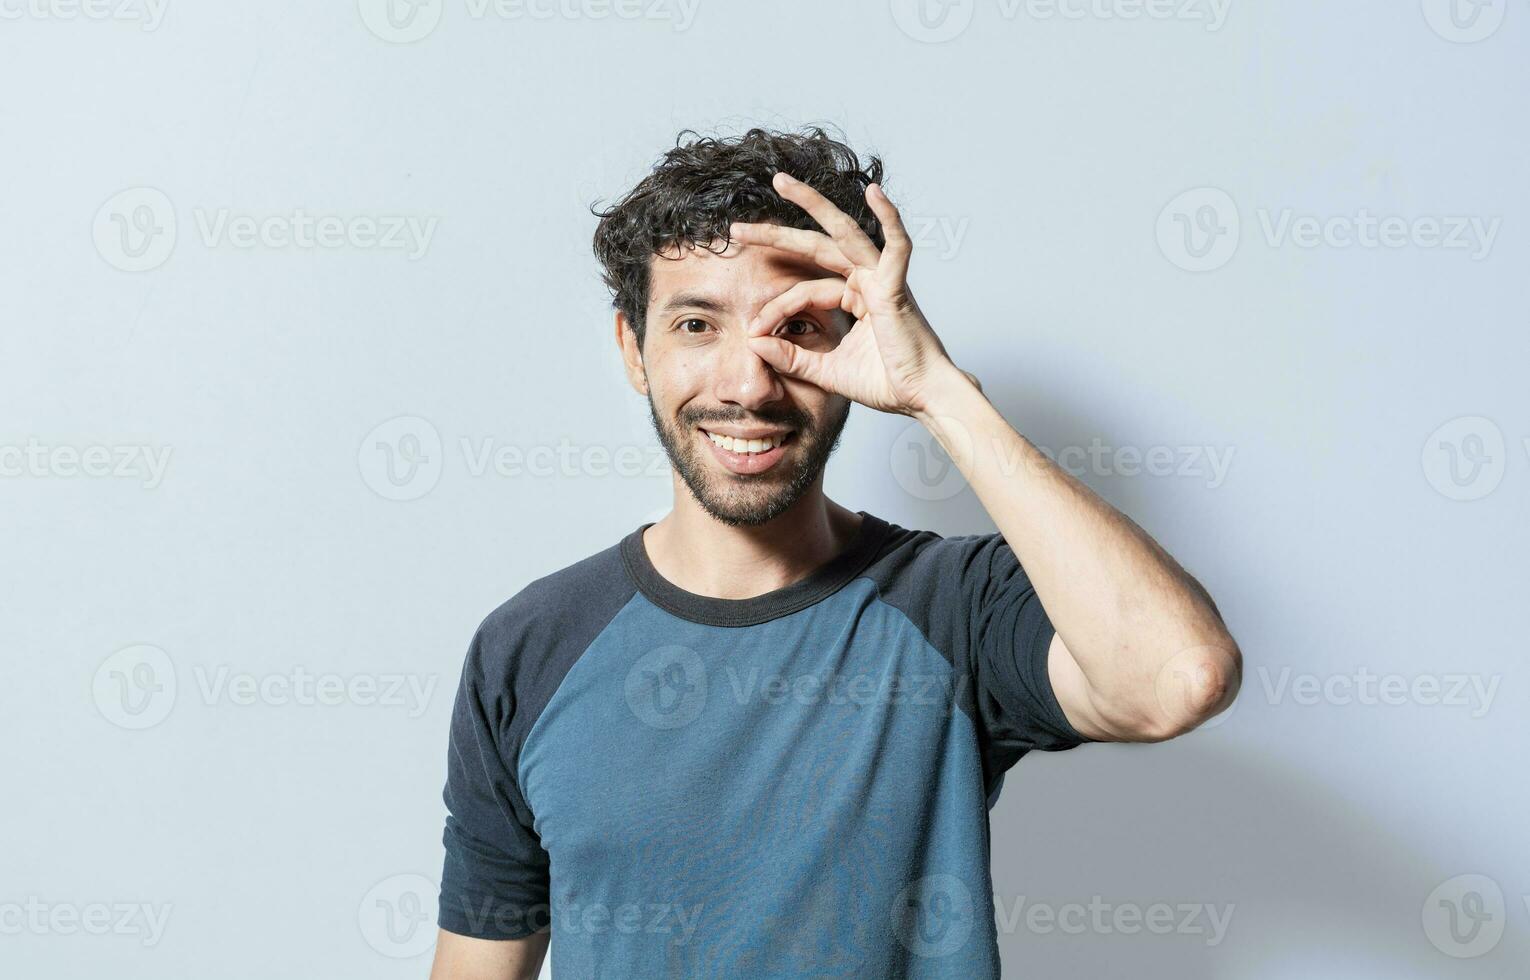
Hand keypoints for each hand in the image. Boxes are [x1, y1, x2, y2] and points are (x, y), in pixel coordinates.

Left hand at [732, 172, 976, 416]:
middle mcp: (866, 281)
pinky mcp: (897, 286)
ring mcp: (882, 279)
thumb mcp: (825, 372)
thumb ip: (791, 357)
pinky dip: (890, 217)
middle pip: (814, 247)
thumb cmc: (886, 384)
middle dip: (775, 235)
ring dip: (812, 204)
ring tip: (780, 182)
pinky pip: (898, 245)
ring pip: (843, 232)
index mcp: (853, 297)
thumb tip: (753, 343)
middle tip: (736, 228)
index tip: (754, 333)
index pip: (802, 291)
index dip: (774, 310)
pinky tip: (875, 192)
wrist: (921, 398)